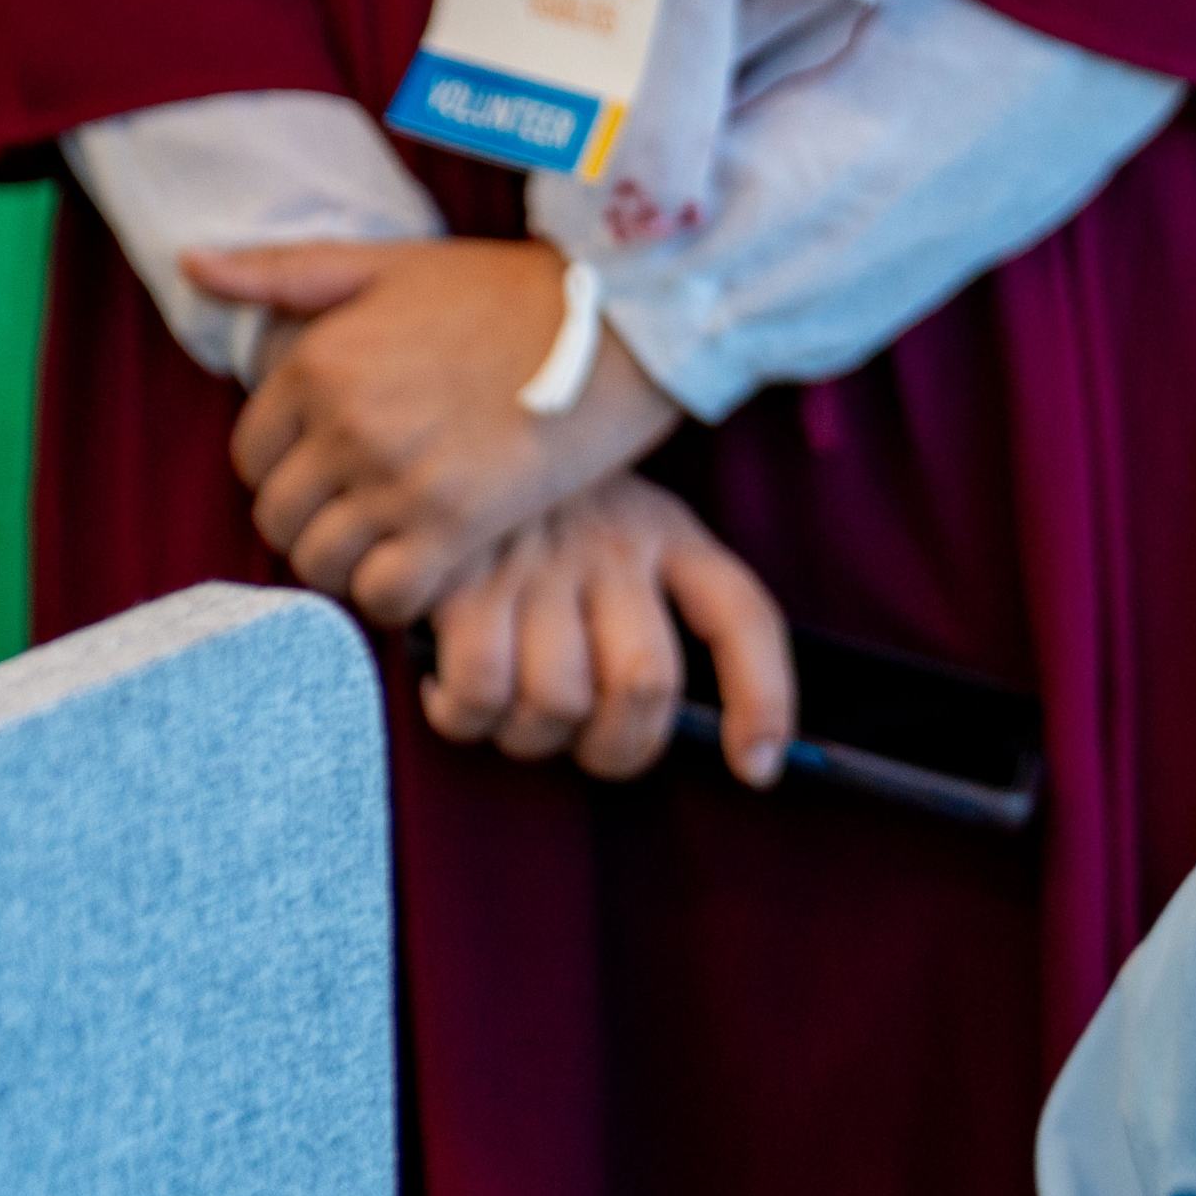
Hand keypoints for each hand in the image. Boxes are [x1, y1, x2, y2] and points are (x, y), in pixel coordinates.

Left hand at [199, 236, 676, 625]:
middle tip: (363, 523)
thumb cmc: (506, 289)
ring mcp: (398, 479)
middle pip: (279, 520)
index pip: (251, 457)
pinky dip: (395, 598)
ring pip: (322, 566)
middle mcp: (346, 423)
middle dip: (312, 529)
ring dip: (351, 569)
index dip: (287, 475)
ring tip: (392, 551)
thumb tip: (192, 262)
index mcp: (318, 360)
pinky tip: (427, 574)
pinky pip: (385, 595)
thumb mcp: (389, 263)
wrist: (621, 320)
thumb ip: (283, 272)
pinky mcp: (457, 525)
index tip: (334, 478)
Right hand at [407, 473, 798, 780]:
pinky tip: (453, 697)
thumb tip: (699, 726)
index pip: (742, 617)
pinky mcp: (460, 577)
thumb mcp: (619, 523)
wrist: (433, 427)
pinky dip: (464, 718)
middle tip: (589, 746)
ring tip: (512, 717)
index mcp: (667, 531)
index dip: (763, 702)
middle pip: (644, 685)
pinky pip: (478, 690)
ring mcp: (536, 561)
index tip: (756, 768)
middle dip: (620, 748)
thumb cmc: (536, 509)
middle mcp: (611, 544)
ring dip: (532, 738)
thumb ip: (658, 604)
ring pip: (558, 703)